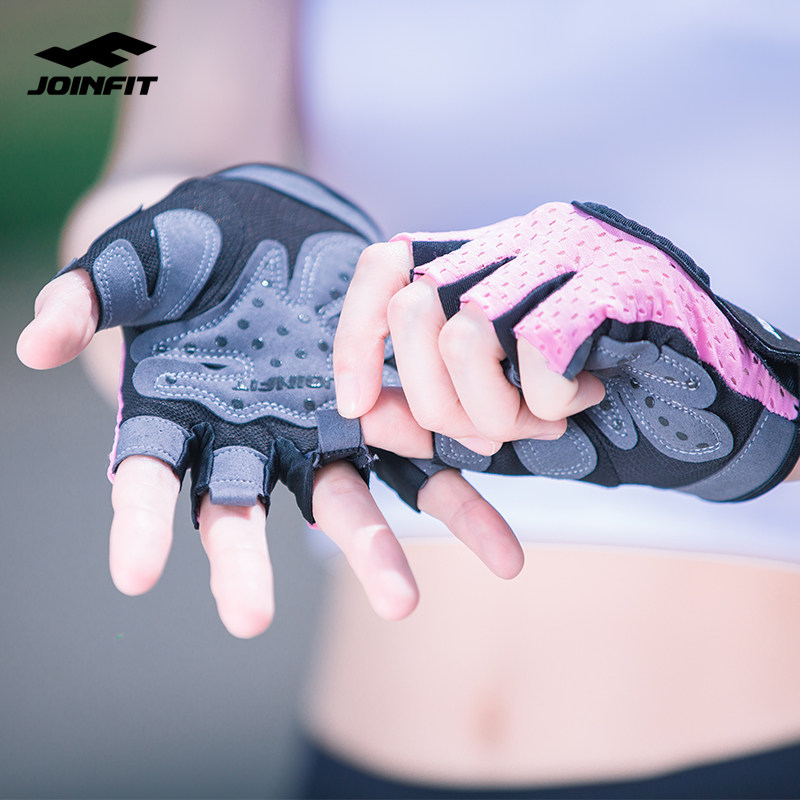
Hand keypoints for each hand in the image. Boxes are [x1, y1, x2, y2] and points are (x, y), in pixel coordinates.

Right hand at [17, 166, 522, 636]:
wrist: (267, 219)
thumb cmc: (190, 241)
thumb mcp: (137, 256)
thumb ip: (92, 294)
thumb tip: (35, 340)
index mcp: (181, 412)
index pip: (149, 477)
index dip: (137, 522)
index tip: (132, 573)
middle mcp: (247, 437)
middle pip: (241, 511)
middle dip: (244, 562)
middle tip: (246, 621)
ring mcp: (315, 428)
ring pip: (342, 500)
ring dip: (373, 550)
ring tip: (404, 603)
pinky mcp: (375, 409)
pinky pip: (418, 460)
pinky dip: (455, 496)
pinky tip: (496, 543)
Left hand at [335, 202, 799, 502]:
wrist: (713, 407)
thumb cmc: (598, 407)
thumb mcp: (495, 418)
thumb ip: (427, 412)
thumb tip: (358, 413)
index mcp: (490, 258)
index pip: (386, 264)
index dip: (354, 336)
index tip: (356, 403)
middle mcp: (523, 236)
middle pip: (415, 312)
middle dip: (439, 405)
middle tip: (494, 432)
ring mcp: (573, 247)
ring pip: (466, 333)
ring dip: (495, 412)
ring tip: (545, 418)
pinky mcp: (618, 276)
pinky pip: (537, 351)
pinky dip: (548, 401)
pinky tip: (587, 396)